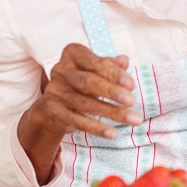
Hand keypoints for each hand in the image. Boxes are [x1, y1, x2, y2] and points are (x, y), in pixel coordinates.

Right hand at [18, 43, 140, 184]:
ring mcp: (55, 91)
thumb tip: (124, 60)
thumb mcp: (96, 70)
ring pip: (86, 104)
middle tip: (132, 101)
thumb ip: (110, 65)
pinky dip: (97, 128)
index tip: (132, 85)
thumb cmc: (82, 81)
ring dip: (112, 112)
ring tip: (133, 119)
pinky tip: (113, 133)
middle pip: (88, 82)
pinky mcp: (53, 111)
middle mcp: (60, 70)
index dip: (114, 73)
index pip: (95, 62)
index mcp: (72, 53)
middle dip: (112, 92)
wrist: (53, 105)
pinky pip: (78, 121)